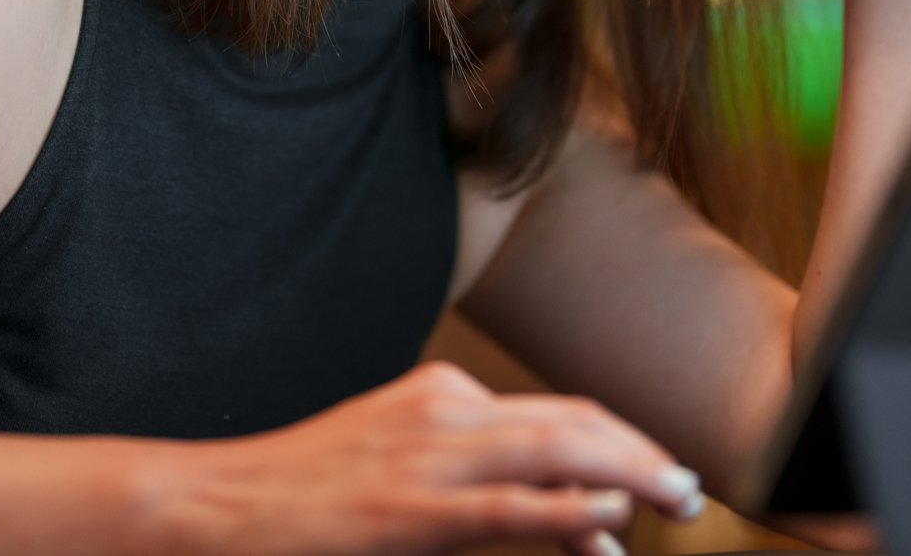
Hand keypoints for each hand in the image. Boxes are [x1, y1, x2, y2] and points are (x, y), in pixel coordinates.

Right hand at [155, 360, 707, 555]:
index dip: (620, 440)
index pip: (556, 412)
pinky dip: (564, 507)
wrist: (220, 505)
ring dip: (627, 471)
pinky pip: (505, 506)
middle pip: (569, 421)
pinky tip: (607, 516)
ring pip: (552, 449)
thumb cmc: (306, 497)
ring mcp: (427, 457)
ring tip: (675, 495)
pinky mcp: (410, 510)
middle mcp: (443, 410)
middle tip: (691, 484)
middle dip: (640, 449)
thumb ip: (479, 483)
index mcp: (441, 395)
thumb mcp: (398, 469)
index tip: (661, 470)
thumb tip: (575, 516)